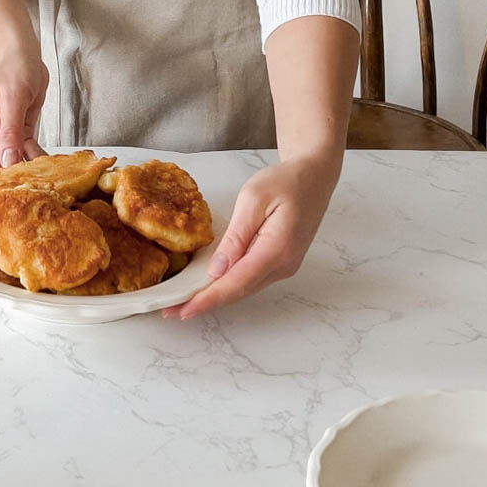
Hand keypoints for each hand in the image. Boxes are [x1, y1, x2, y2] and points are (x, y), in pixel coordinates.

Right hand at [0, 37, 48, 176]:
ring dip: (21, 170)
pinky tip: (46, 166)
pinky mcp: (19, 130)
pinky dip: (34, 158)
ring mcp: (1, 132)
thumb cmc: (11, 65)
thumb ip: (10, 132)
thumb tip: (8, 161)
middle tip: (20, 192)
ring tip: (37, 181)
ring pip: (8, 160)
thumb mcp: (12, 98)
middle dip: (2, 179)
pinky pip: (25, 150)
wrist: (24, 50)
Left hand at [168, 156, 340, 318]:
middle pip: (239, 292)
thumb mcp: (253, 199)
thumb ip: (235, 237)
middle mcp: (284, 265)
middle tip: (171, 309)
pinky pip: (251, 279)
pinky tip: (210, 285)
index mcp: (276, 250)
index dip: (206, 299)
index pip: (235, 283)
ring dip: (215, 296)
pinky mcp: (282, 262)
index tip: (181, 310)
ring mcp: (285, 266)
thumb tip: (217, 270)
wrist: (315, 176)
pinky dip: (229, 285)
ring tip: (184, 300)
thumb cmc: (286, 181)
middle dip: (205, 302)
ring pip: (245, 288)